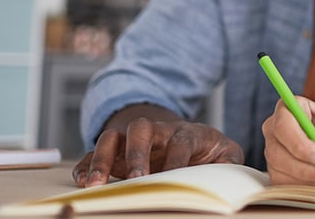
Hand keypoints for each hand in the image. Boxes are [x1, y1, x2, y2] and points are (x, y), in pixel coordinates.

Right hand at [72, 116, 242, 186]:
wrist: (188, 139)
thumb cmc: (207, 151)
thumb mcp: (225, 154)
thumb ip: (230, 161)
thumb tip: (232, 173)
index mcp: (185, 133)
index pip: (180, 141)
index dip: (176, 160)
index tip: (172, 179)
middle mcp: (156, 132)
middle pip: (141, 129)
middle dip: (137, 153)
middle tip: (136, 181)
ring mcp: (132, 140)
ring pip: (113, 138)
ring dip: (103, 159)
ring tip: (94, 185)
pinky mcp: (116, 153)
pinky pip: (94, 153)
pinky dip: (86, 165)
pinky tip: (82, 182)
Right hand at [263, 96, 314, 187]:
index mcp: (292, 108)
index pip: (283, 124)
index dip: (299, 144)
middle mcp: (277, 130)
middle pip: (277, 153)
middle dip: (307, 169)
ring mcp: (274, 153)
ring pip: (281, 173)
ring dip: (311, 181)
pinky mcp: (277, 174)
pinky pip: (286, 188)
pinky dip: (310, 190)